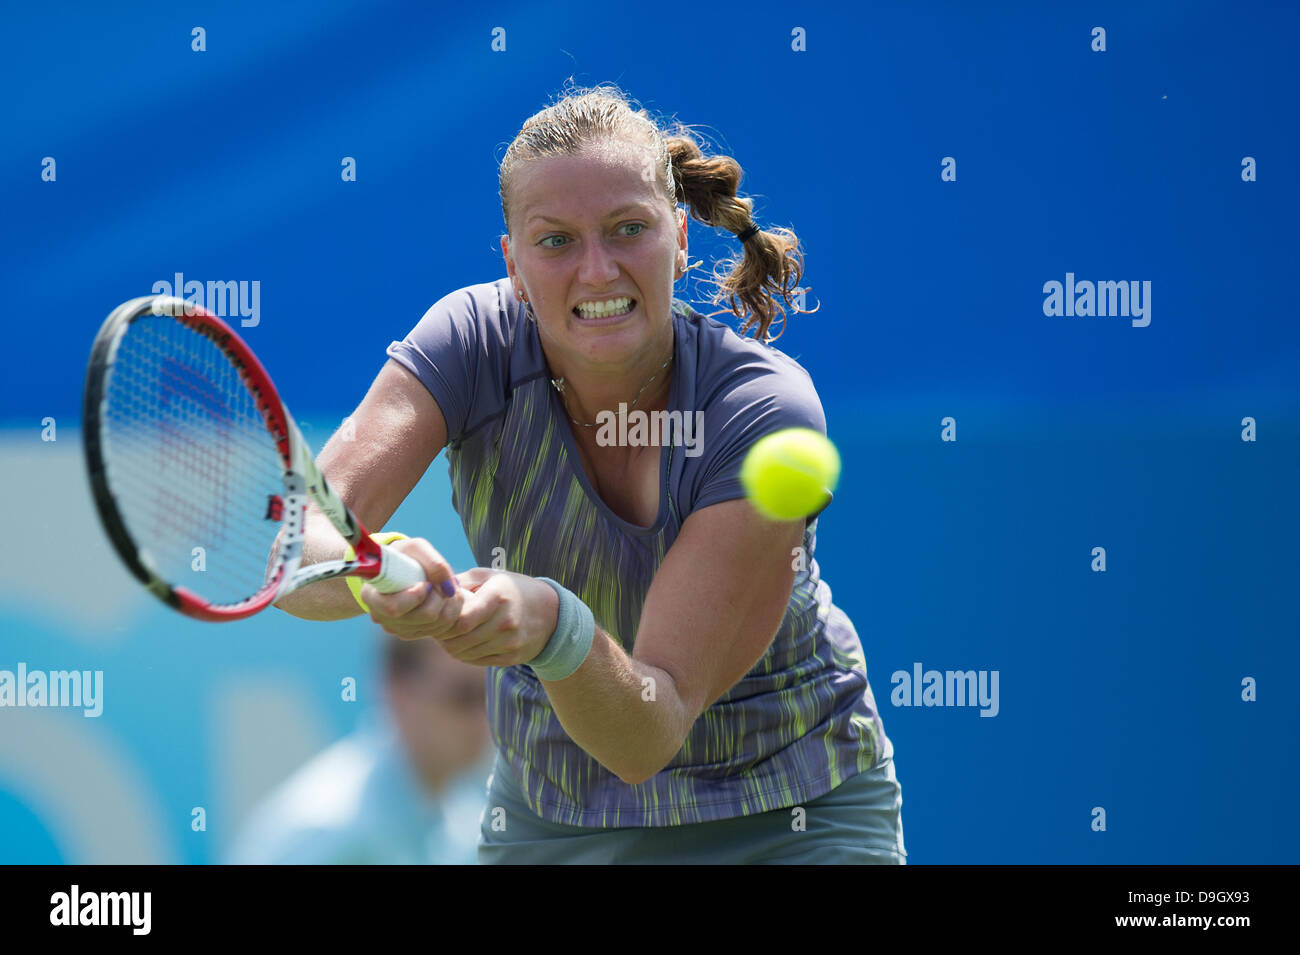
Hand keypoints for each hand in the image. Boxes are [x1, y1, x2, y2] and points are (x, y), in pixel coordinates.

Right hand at [359, 537, 464, 640]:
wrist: (400, 567)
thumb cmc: (405, 555)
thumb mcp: (415, 548)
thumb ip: (434, 563)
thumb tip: (449, 589)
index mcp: (371, 595)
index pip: (393, 608)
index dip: (416, 596)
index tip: (426, 582)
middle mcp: (381, 617)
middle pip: (422, 617)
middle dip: (440, 598)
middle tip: (443, 583)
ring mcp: (397, 628)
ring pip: (436, 625)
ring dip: (450, 604)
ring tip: (447, 588)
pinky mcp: (412, 633)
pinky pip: (441, 629)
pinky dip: (451, 613)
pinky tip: (446, 599)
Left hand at [434, 567, 559, 666]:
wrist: (550, 612)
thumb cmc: (512, 589)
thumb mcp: (490, 576)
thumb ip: (461, 581)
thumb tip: (433, 589)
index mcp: (498, 598)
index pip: (462, 619)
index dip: (444, 621)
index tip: (438, 616)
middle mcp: (506, 622)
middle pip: (461, 639)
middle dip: (443, 636)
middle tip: (437, 629)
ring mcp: (510, 642)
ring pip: (466, 653)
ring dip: (452, 646)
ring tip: (448, 636)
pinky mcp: (512, 657)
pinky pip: (478, 661)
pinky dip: (465, 654)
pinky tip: (464, 643)